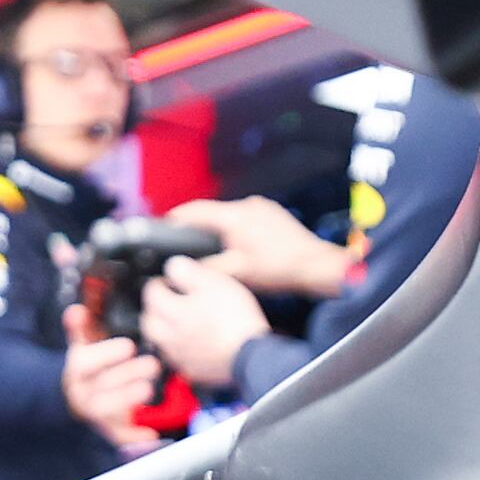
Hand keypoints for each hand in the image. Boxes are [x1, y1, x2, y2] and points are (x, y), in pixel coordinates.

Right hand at [61, 328, 168, 445]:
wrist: (74, 398)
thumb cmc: (87, 368)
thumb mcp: (81, 346)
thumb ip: (80, 329)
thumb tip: (75, 310)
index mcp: (77, 371)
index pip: (86, 363)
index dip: (107, 354)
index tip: (129, 346)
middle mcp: (82, 393)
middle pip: (102, 386)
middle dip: (128, 375)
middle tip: (153, 365)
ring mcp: (94, 413)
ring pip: (107, 410)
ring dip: (128, 400)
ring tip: (149, 388)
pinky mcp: (107, 429)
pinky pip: (118, 436)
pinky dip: (133, 437)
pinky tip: (151, 434)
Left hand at [138, 253, 267, 393]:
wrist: (252, 354)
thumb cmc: (235, 319)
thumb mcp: (213, 282)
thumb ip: (187, 271)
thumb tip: (172, 266)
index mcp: (173, 312)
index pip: (151, 292)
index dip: (159, 282)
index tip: (166, 280)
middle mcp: (170, 336)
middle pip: (149, 321)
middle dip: (154, 309)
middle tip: (167, 301)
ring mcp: (180, 356)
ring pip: (159, 342)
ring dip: (164, 330)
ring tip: (178, 322)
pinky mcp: (192, 371)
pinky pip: (176, 358)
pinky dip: (179, 349)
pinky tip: (192, 342)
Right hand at [171, 193, 357, 298]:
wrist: (314, 265)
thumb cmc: (280, 269)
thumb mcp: (237, 273)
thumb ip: (207, 268)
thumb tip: (184, 269)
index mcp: (234, 216)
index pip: (195, 210)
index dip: (176, 217)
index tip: (164, 223)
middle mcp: (247, 205)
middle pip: (213, 212)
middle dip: (199, 226)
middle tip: (188, 242)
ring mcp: (262, 207)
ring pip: (230, 215)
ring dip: (220, 228)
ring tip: (216, 247)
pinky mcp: (272, 213)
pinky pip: (246, 217)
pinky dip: (237, 229)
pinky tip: (240, 246)